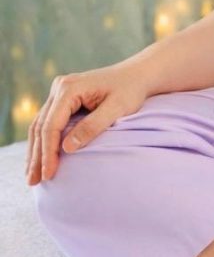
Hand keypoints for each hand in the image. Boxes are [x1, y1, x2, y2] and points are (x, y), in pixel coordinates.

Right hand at [25, 62, 151, 184]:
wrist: (137, 74)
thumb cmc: (130, 90)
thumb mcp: (117, 108)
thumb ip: (93, 126)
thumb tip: (67, 148)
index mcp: (70, 87)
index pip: (51, 125)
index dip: (48, 152)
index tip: (48, 174)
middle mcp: (60, 86)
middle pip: (41, 126)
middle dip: (36, 156)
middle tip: (33, 182)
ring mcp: (60, 91)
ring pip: (40, 125)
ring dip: (36, 151)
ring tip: (32, 177)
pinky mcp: (63, 98)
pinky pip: (48, 122)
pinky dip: (43, 141)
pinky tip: (40, 159)